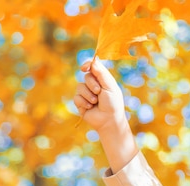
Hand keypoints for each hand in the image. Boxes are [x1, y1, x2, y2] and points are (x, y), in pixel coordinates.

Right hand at [74, 57, 137, 172]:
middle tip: (99, 92)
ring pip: (80, 87)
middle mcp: (94, 85)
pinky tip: (90, 108)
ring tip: (95, 102)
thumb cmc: (113, 104)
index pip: (93, 67)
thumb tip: (93, 60)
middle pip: (86, 77)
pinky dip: (84, 102)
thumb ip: (101, 73)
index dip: (88, 65)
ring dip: (88, 95)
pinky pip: (76, 97)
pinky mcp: (80, 103)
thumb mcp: (109, 86)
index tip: (84, 67)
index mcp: (102, 80)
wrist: (109, 121)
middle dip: (92, 84)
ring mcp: (86, 94)